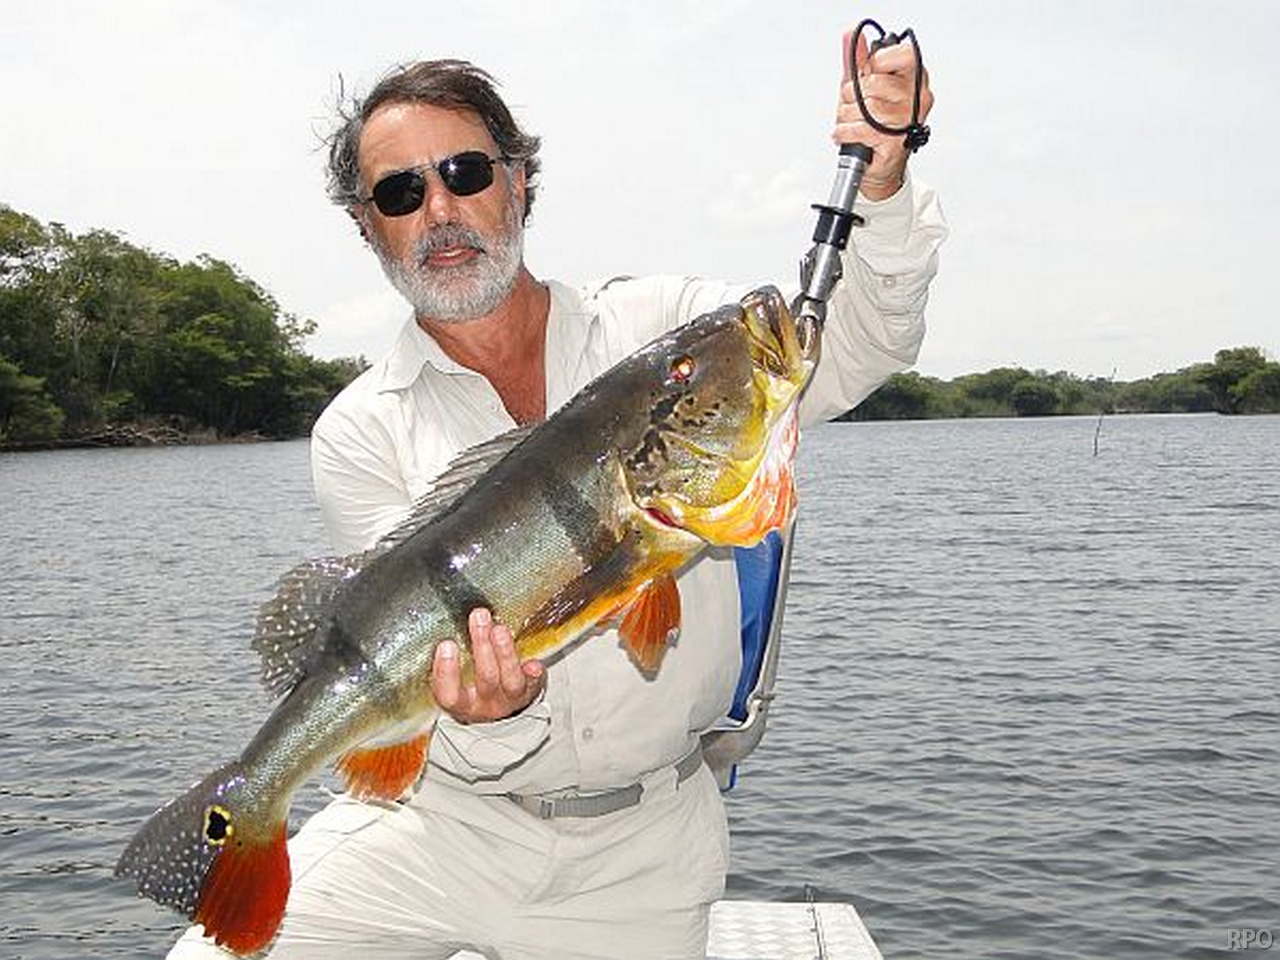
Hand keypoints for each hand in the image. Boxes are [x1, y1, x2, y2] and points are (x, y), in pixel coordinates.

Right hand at [430, 608, 545, 723]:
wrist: (501, 706)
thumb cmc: (473, 684)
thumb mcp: (457, 678)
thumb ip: (452, 656)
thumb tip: (450, 618)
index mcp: (462, 703)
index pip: (449, 694)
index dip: (446, 672)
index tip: (446, 644)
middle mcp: (486, 704)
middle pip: (486, 679)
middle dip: (482, 647)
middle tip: (479, 618)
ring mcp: (510, 698)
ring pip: (511, 679)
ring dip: (506, 652)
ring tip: (500, 628)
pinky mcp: (531, 690)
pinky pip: (534, 682)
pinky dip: (534, 673)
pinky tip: (534, 664)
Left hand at [833, 27, 934, 200]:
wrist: (878, 165)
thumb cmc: (873, 125)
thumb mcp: (862, 87)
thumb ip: (857, 61)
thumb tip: (851, 36)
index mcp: (914, 78)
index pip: (901, 55)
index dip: (876, 64)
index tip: (869, 75)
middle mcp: (917, 98)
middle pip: (874, 83)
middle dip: (852, 96)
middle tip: (854, 106)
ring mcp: (908, 120)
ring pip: (865, 107)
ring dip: (846, 116)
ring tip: (850, 122)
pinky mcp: (895, 141)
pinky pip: (860, 128)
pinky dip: (844, 132)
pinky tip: (846, 134)